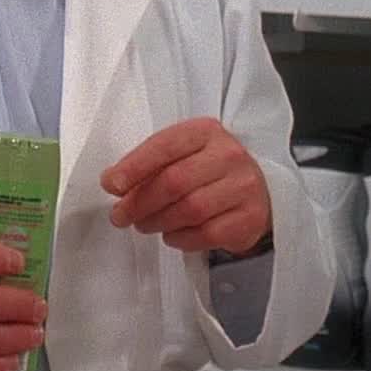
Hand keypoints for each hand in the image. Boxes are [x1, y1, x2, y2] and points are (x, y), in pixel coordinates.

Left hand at [101, 118, 271, 254]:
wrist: (258, 188)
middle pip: (174, 182)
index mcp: (206, 131)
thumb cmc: (209, 169)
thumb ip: (149, 163)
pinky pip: (207, 234)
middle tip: (121, 215)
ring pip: (190, 210)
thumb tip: (113, 183)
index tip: (112, 184)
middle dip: (140, 202)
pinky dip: (181, 238)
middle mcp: (228, 155)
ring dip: (158, 222)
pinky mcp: (250, 218)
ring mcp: (243, 187)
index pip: (164, 146)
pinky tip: (171, 235)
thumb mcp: (183, 153)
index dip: (134, 167)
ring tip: (144, 224)